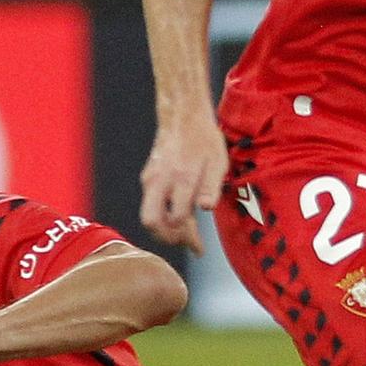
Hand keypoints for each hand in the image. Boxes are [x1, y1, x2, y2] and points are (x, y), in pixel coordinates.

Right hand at [141, 114, 228, 255]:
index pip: (177, 218)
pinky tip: (178, 216)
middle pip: (152, 221)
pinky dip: (162, 215)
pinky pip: (150, 203)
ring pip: (148, 215)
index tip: (199, 248)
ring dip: (164, 229)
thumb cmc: (205, 140)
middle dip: (168, 238)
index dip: (189, 237)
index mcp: (181, 177)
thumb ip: (212, 186)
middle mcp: (160, 180)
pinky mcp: (147, 177)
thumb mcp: (218, 162)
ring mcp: (150, 179)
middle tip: (186, 242)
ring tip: (185, 234)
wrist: (183, 117)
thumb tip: (206, 208)